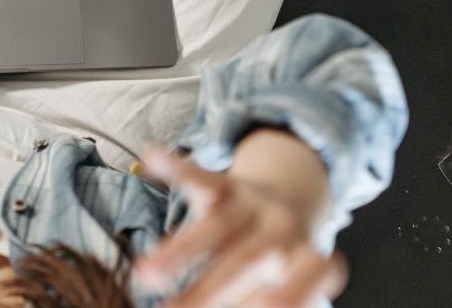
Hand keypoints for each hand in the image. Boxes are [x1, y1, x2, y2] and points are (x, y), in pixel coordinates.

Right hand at [135, 149, 346, 307]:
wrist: (292, 200)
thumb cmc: (278, 263)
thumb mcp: (289, 285)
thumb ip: (260, 298)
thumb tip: (230, 302)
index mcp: (306, 264)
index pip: (290, 294)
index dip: (269, 300)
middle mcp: (281, 232)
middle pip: (243, 262)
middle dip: (206, 291)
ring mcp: (251, 204)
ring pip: (214, 225)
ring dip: (178, 251)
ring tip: (145, 276)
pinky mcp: (224, 183)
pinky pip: (198, 176)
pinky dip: (173, 168)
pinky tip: (151, 158)